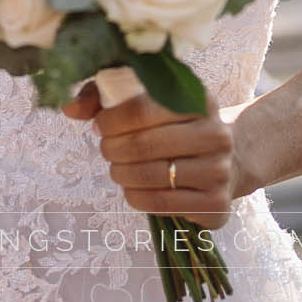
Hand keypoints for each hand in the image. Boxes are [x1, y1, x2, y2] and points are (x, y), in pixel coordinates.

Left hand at [63, 83, 243, 229]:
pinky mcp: (216, 205)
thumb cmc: (177, 125)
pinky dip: (135, 197)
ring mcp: (220, 172)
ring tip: (118, 168)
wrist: (231, 158)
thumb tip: (70, 109)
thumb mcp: (149, 100)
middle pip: (142, 146)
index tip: (100, 125)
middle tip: (106, 149)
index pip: (141, 109)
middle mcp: (216, 134)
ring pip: (149, 176)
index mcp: (200, 100)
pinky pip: (160, 204)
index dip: (110, 120)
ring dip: (120, 174)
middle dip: (111, 149)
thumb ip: (105, 96)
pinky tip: (132, 188)